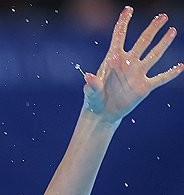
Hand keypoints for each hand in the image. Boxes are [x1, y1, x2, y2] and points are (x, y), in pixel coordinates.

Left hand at [83, 7, 183, 123]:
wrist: (102, 114)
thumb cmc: (94, 100)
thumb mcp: (91, 93)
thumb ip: (92, 84)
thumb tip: (89, 77)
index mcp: (113, 60)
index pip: (119, 37)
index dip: (123, 23)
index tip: (128, 9)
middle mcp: (127, 63)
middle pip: (143, 41)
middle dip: (152, 29)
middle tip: (163, 16)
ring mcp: (137, 74)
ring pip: (154, 55)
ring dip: (163, 43)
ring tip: (172, 30)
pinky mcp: (144, 87)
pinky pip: (160, 78)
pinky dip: (170, 73)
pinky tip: (180, 66)